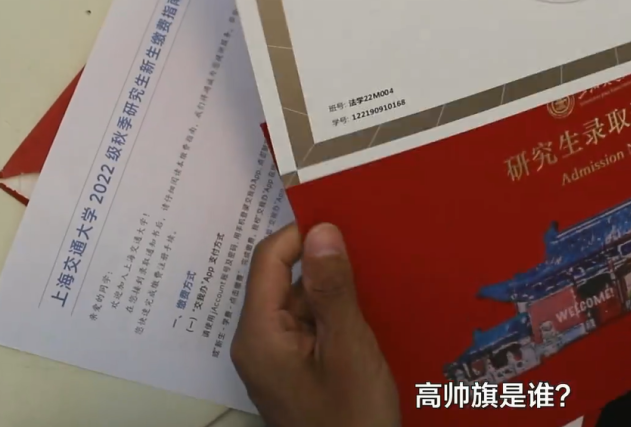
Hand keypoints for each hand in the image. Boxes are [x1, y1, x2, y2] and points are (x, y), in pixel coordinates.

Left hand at [232, 223, 399, 426]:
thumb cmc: (351, 417)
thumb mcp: (348, 348)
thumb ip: (333, 289)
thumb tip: (322, 230)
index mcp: (260, 334)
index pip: (270, 260)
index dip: (304, 235)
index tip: (346, 223)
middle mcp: (258, 342)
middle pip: (284, 280)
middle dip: (324, 265)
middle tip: (368, 256)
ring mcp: (274, 359)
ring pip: (300, 303)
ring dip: (333, 292)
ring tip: (372, 290)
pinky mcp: (293, 371)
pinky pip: (309, 327)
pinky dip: (335, 317)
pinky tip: (366, 319)